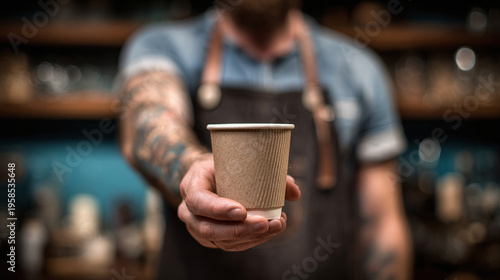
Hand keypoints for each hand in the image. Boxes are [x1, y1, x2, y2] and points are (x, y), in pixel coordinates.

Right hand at [177, 153, 300, 250]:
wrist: (205, 175)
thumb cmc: (221, 165)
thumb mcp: (235, 159)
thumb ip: (265, 172)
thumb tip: (294, 192)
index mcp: (191, 186)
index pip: (198, 201)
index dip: (218, 209)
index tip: (242, 211)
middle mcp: (188, 211)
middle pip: (210, 228)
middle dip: (241, 229)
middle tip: (266, 223)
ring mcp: (197, 228)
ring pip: (221, 241)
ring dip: (251, 237)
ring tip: (276, 225)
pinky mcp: (210, 238)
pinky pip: (229, 245)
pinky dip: (250, 240)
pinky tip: (268, 232)